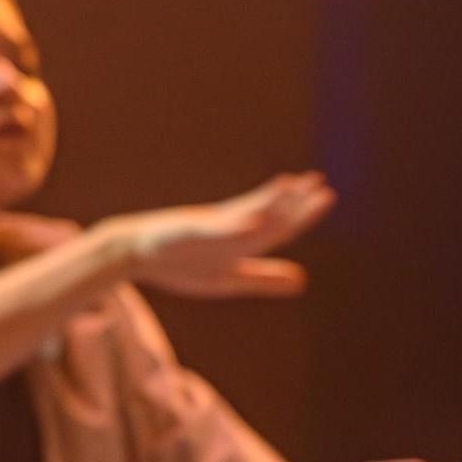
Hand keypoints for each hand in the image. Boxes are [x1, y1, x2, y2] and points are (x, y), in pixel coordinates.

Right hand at [98, 172, 332, 299]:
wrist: (135, 254)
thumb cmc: (180, 264)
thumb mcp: (229, 278)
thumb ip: (264, 279)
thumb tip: (303, 280)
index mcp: (241, 241)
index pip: (280, 227)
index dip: (304, 213)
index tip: (326, 194)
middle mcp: (229, 229)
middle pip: (268, 215)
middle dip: (294, 201)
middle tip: (319, 181)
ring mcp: (208, 228)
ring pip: (244, 214)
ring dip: (268, 201)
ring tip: (290, 185)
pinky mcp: (188, 232)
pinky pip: (214, 231)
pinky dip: (234, 226)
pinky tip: (252, 223)